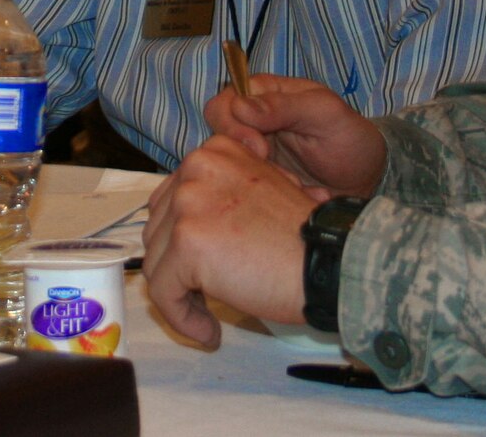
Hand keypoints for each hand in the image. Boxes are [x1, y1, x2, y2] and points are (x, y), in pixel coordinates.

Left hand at [143, 136, 325, 348]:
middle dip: (176, 264)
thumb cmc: (305, 238)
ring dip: (179, 292)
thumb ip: (222, 195)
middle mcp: (195, 169)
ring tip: (209, 314)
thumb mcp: (262, 190)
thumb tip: (187, 225)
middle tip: (205, 292)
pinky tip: (209, 332)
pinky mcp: (188, 244)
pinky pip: (163, 290)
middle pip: (157, 228)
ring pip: (155, 260)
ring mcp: (188, 204)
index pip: (171, 199)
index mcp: (214, 152)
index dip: (181, 238)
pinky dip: (180, 317)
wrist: (329, 263)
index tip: (203, 265)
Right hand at [204, 74, 387, 196]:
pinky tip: (295, 195)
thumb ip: (285, 106)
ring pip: (228, 166)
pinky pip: (244, 189)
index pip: (225, 102)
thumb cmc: (349, 136)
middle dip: (241, 158)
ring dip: (257, 179)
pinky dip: (266, 197)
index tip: (260, 148)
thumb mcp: (326, 113)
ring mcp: (253, 154)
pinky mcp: (258, 181)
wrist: (366, 179)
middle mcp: (252, 123)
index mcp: (264, 94)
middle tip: (271, 170)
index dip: (233, 125)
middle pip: (217, 135)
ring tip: (292, 185)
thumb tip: (240, 106)